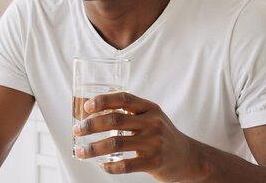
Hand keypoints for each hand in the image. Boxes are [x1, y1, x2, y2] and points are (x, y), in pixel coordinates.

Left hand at [72, 92, 208, 181]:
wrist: (188, 157)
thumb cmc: (160, 134)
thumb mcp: (149, 117)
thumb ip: (126, 111)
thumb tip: (88, 105)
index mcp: (150, 108)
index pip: (124, 98)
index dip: (103, 100)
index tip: (86, 107)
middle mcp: (153, 123)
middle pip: (115, 120)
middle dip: (91, 125)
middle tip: (76, 130)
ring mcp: (155, 143)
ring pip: (115, 143)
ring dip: (93, 148)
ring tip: (80, 151)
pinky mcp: (155, 162)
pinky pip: (126, 165)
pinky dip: (110, 166)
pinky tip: (101, 165)